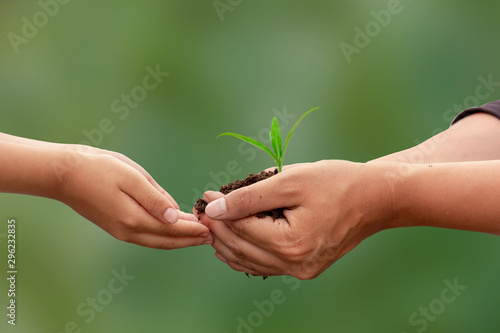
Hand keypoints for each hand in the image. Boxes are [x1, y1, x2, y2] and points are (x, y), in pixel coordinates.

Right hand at [56, 148, 212, 248]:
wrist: (64, 174)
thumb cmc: (98, 168)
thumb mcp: (131, 176)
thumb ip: (154, 198)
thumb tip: (176, 216)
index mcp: (134, 218)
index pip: (172, 228)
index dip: (193, 229)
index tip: (212, 229)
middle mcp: (128, 230)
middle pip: (167, 240)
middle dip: (190, 239)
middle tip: (211, 236)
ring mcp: (121, 231)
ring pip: (157, 241)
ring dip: (178, 240)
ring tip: (197, 236)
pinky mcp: (116, 227)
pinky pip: (146, 236)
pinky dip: (164, 236)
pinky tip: (172, 230)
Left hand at [199, 160, 393, 278]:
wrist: (373, 199)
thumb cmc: (336, 183)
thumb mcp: (290, 181)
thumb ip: (249, 197)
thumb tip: (215, 208)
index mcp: (291, 243)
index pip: (240, 229)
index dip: (218, 213)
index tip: (205, 197)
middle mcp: (295, 264)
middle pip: (240, 248)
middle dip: (217, 229)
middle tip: (202, 209)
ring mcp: (300, 270)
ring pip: (249, 260)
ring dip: (227, 243)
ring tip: (212, 224)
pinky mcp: (304, 268)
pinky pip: (265, 265)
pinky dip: (245, 254)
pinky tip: (231, 244)